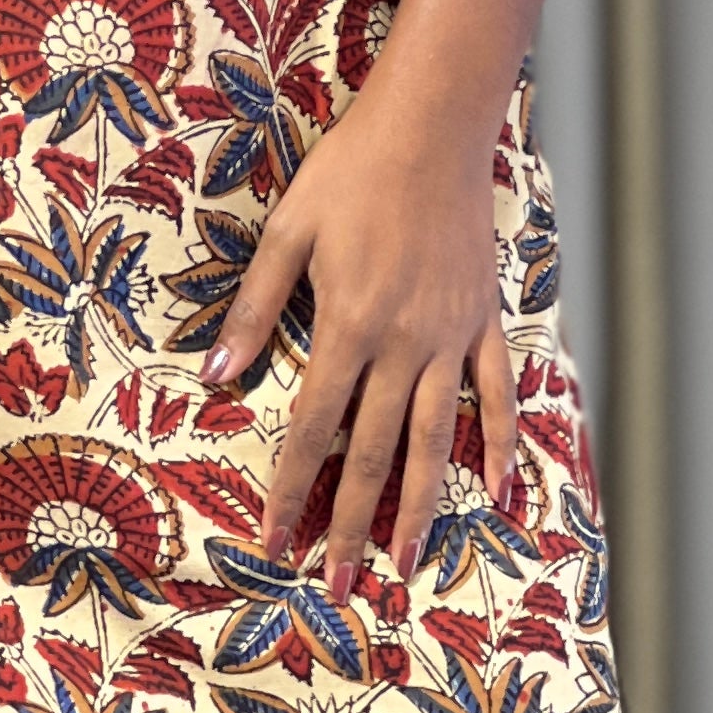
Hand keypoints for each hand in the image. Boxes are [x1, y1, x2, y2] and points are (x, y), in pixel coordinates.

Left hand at [202, 77, 521, 597]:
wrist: (435, 124)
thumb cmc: (351, 171)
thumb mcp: (287, 233)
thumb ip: (253, 312)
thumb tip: (210, 379)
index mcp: (348, 326)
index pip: (312, 432)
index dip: (290, 494)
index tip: (273, 546)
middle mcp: (404, 345)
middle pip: (373, 455)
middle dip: (350, 526)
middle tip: (338, 587)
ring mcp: (452, 337)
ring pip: (436, 441)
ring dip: (422, 509)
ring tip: (408, 567)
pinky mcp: (484, 320)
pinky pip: (497, 395)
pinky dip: (502, 445)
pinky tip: (500, 494)